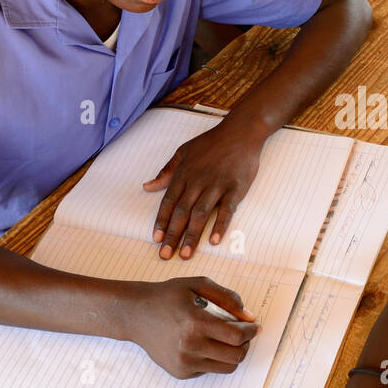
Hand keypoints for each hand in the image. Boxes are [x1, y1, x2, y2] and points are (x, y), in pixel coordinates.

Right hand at [124, 277, 258, 377]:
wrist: (135, 314)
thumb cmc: (166, 297)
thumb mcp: (198, 285)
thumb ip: (227, 298)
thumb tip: (249, 316)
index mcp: (195, 323)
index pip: (236, 336)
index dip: (251, 331)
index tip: (254, 326)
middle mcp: (189, 347)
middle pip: (236, 355)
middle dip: (246, 344)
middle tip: (244, 333)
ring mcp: (184, 363)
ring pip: (226, 367)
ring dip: (234, 354)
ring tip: (229, 340)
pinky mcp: (180, 372)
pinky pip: (209, 369)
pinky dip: (215, 358)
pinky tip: (205, 344)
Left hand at [143, 118, 268, 258]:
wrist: (241, 132)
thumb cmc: (212, 142)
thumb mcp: (183, 152)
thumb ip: (166, 171)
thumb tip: (147, 186)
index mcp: (184, 174)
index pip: (169, 202)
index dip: (162, 222)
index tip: (156, 240)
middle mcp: (198, 181)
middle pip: (182, 212)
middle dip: (173, 235)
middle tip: (166, 255)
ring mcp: (217, 185)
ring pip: (201, 214)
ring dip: (192, 235)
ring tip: (186, 254)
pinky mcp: (236, 188)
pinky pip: (226, 210)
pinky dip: (220, 225)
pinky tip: (213, 240)